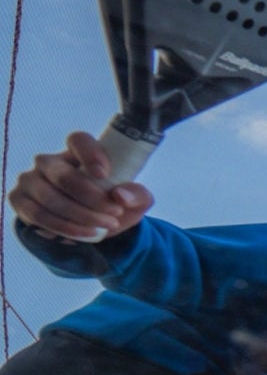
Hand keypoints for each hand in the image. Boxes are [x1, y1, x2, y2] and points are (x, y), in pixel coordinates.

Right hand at [9, 131, 152, 242]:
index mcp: (77, 152)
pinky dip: (65, 228)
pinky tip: (87, 234)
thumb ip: (138, 194)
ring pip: (51, 199)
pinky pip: (39, 215)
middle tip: (115, 213)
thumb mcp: (135, 201)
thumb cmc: (113, 204)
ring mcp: (30, 180)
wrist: (93, 227)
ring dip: (82, 216)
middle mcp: (48, 162)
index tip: (104, 174)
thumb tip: (121, 195)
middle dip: (92, 199)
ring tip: (106, 226)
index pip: (78, 140)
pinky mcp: (20, 201)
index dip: (90, 154)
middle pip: (64, 176)